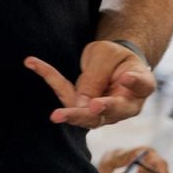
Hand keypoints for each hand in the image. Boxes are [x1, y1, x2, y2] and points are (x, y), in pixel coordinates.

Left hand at [25, 41, 155, 129]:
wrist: (113, 65)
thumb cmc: (116, 58)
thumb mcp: (108, 56)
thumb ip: (97, 77)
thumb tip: (80, 104)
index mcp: (141, 86)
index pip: (141, 85)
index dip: (134, 82)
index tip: (126, 78)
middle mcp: (126, 104)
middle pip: (112, 111)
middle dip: (98, 111)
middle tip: (90, 107)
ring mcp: (105, 111)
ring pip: (88, 116)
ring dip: (71, 114)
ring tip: (55, 116)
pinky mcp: (85, 108)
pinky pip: (67, 96)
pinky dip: (49, 77)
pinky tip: (32, 62)